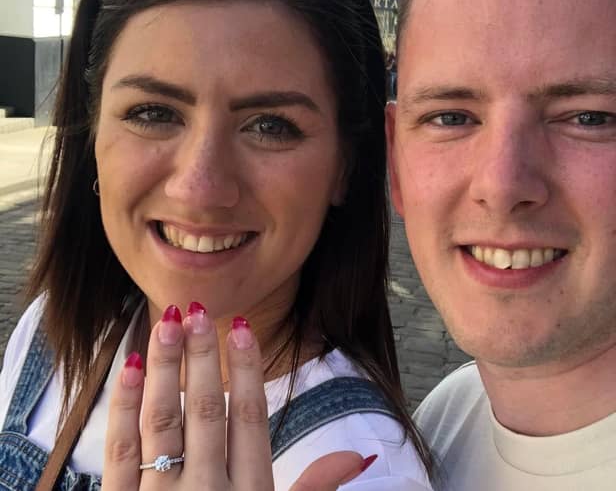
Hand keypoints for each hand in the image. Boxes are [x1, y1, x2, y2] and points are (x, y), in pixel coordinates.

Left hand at [102, 303, 369, 489]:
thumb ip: (315, 489)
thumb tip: (363, 455)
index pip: (251, 420)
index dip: (246, 370)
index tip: (241, 328)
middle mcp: (207, 490)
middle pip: (206, 411)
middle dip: (203, 358)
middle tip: (199, 311)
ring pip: (162, 421)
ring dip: (165, 368)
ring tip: (168, 323)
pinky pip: (118, 449)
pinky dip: (123, 405)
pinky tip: (132, 366)